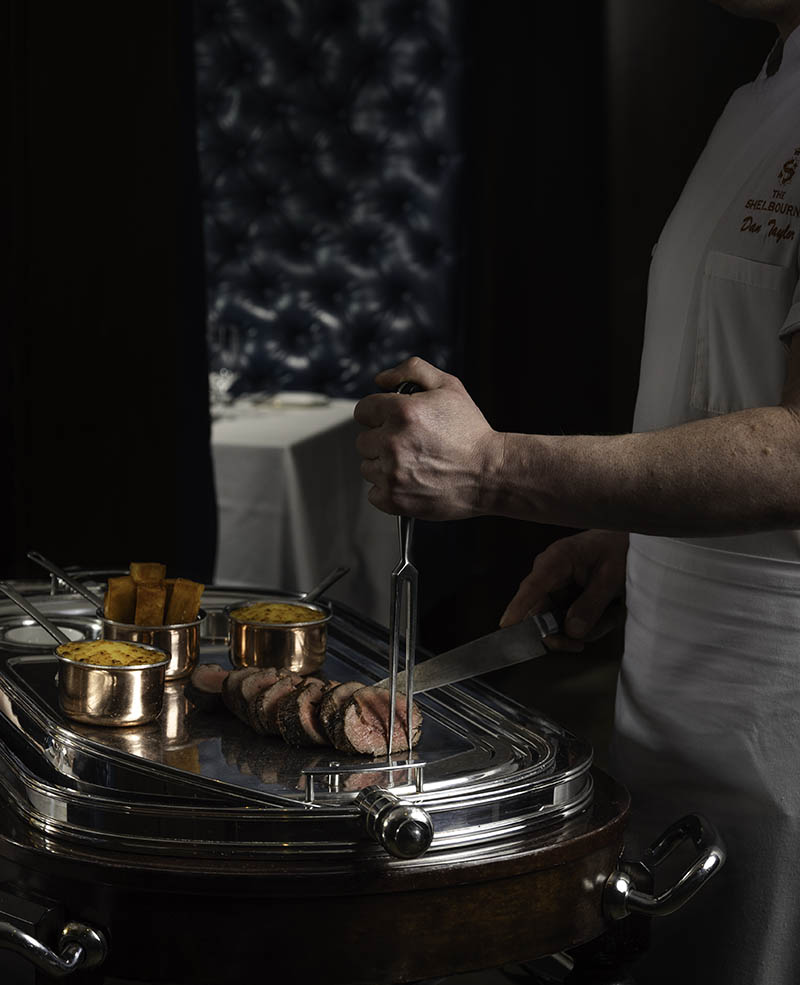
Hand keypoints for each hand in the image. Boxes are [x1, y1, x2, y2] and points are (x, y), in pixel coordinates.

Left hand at [353, 357, 503, 519]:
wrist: (490, 473)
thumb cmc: (471, 433)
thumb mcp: (448, 386)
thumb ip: (412, 370)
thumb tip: (381, 379)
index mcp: (401, 412)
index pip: (363, 411)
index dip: (378, 415)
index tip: (392, 423)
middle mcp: (392, 442)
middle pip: (363, 440)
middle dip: (382, 440)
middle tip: (410, 444)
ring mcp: (391, 473)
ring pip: (367, 466)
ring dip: (384, 465)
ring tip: (413, 464)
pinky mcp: (394, 499)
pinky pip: (373, 493)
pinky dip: (388, 490)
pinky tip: (411, 481)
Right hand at [500, 530, 628, 651]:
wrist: (628, 544)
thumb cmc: (619, 550)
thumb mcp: (611, 579)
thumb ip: (591, 605)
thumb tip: (571, 631)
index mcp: (557, 559)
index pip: (532, 586)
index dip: (518, 607)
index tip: (506, 625)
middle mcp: (548, 574)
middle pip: (540, 615)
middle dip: (564, 633)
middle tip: (581, 643)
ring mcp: (553, 587)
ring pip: (557, 624)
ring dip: (586, 627)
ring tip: (610, 614)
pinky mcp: (561, 598)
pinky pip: (568, 623)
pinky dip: (590, 625)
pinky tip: (606, 613)